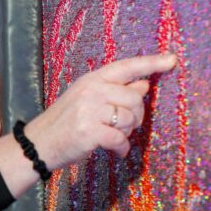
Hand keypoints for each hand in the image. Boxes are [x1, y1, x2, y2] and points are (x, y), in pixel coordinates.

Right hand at [25, 52, 176, 169]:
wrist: (37, 144)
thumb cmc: (63, 123)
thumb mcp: (87, 100)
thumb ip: (114, 92)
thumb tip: (143, 84)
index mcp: (91, 79)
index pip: (126, 66)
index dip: (151, 62)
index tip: (172, 59)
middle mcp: (91, 90)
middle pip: (135, 98)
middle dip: (137, 116)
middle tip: (126, 126)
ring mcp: (89, 110)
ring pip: (129, 118)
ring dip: (128, 132)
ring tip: (116, 137)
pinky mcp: (89, 131)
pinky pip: (120, 138)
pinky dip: (122, 148)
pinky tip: (117, 151)